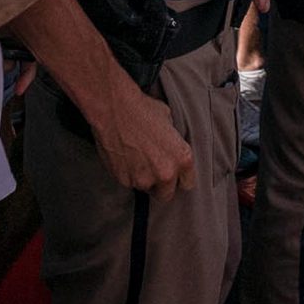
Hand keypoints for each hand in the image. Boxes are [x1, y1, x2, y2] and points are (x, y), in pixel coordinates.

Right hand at [89, 79, 196, 198]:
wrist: (115, 109)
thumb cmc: (143, 109)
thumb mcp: (170, 122)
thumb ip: (174, 144)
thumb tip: (171, 150)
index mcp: (182, 158)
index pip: (188, 184)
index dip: (179, 178)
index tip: (173, 173)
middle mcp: (166, 173)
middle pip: (167, 194)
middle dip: (161, 185)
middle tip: (153, 169)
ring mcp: (144, 179)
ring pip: (146, 188)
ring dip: (143, 178)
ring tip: (136, 158)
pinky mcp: (124, 180)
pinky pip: (129, 183)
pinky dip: (128, 174)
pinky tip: (125, 157)